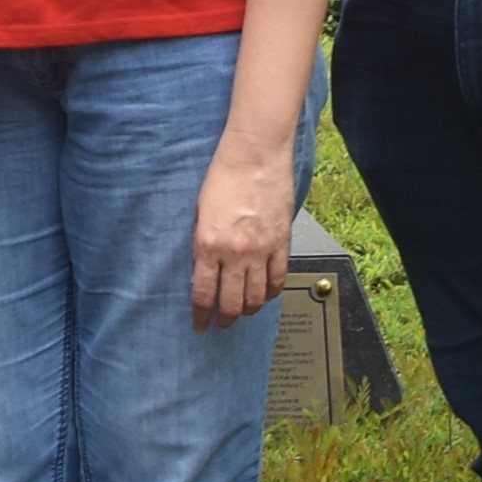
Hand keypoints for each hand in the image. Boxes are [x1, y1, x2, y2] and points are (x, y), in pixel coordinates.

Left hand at [190, 141, 292, 329]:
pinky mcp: (281, 243)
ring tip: (241, 313)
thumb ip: (203, 242)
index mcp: (208, 244)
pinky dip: (270, 293)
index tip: (199, 326)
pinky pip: (278, 279)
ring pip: (256, 296)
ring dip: (247, 310)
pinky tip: (264, 296)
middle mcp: (235, 253)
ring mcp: (261, 250)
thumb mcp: (199, 212)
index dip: (201, 315)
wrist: (255, 155)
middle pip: (231, 302)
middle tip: (221, 325)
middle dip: (224, 319)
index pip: (203, 293)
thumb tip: (203, 267)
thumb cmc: (223, 175)